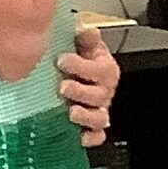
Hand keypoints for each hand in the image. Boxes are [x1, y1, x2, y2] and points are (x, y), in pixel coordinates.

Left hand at [57, 24, 118, 148]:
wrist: (75, 76)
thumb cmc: (79, 59)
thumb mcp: (82, 44)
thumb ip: (84, 38)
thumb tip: (88, 30)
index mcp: (104, 70)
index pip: (101, 69)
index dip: (82, 65)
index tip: (62, 60)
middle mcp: (104, 92)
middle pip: (99, 95)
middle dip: (81, 91)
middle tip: (63, 86)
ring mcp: (98, 110)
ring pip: (100, 118)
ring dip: (85, 116)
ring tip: (70, 111)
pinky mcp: (91, 127)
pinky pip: (97, 136)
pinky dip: (90, 138)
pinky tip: (79, 136)